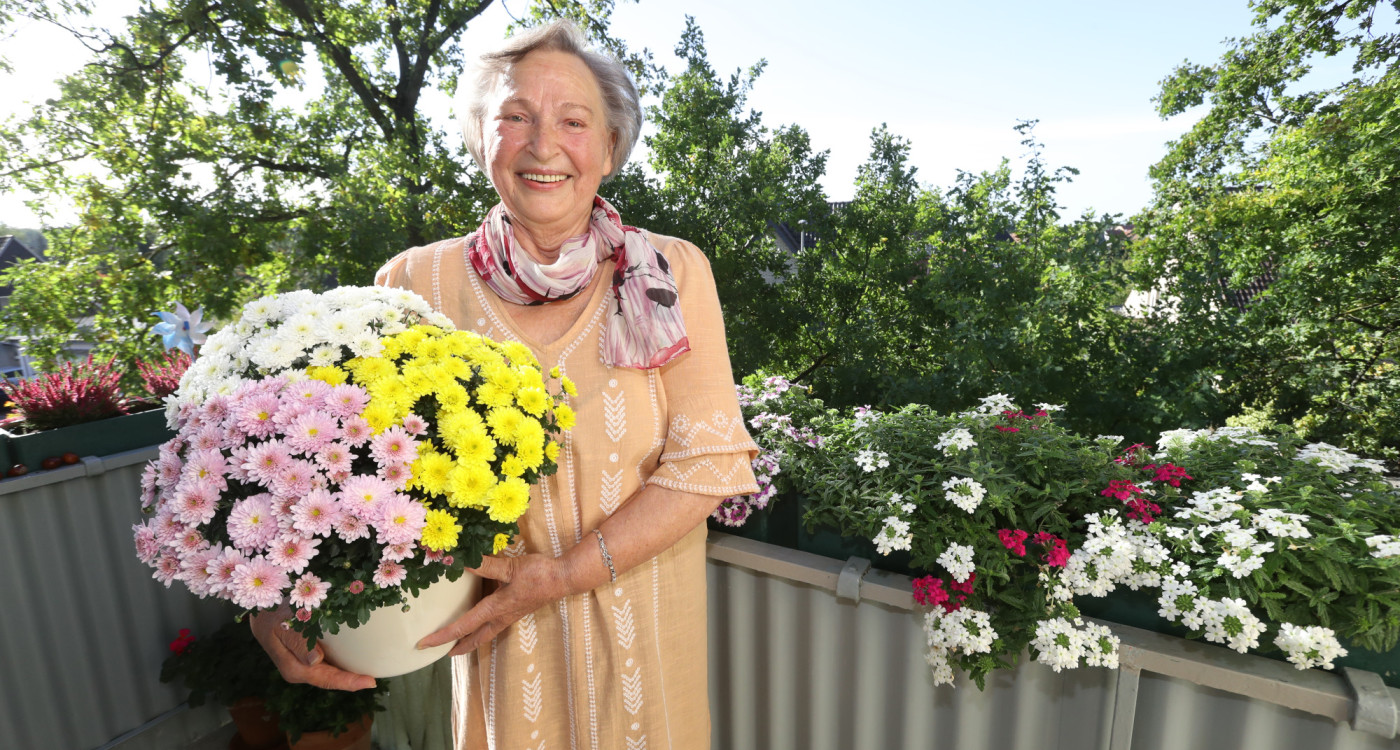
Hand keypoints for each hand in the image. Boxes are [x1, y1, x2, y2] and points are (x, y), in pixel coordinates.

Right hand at [249, 606, 375, 690]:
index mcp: (294, 668)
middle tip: (374, 679)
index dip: (348, 682)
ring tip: (370, 672)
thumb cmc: (271, 613)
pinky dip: (342, 662)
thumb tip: (315, 660)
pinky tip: (356, 658)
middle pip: (330, 679)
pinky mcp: (307, 655)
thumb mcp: (281, 624)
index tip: (369, 681)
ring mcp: (303, 664)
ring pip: (330, 673)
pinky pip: (328, 663)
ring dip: (348, 673)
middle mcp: (300, 670)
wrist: (260, 609)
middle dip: (352, 680)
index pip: (326, 679)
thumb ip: (297, 642)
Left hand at [417, 553, 570, 656]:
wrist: (564, 579)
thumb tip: (459, 560)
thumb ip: (485, 564)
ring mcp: (510, 616)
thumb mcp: (510, 567)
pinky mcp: (517, 610)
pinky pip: (494, 626)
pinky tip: (481, 621)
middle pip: (475, 640)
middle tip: (441, 652)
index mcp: (495, 609)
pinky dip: (482, 630)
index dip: (442, 636)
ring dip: (470, 641)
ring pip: (485, 635)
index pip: (463, 627)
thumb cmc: (538, 574)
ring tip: (457, 642)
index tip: (423, 644)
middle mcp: (501, 618)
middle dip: (457, 648)